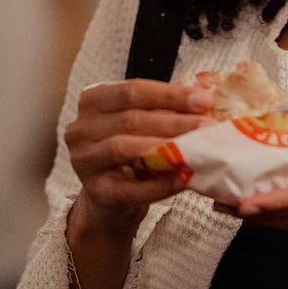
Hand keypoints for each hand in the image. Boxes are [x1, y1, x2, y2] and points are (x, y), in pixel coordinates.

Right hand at [66, 78, 212, 236]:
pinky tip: (182, 178)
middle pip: (130, 118)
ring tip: (196, 149)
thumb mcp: (145, 121)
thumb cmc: (130, 151)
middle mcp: (81, 128)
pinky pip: (129, 188)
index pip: (132, 90)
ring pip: (124, 148)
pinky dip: (158, 184)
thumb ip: (168, 105)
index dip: (169, 94)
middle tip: (206, 125)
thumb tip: (206, 90)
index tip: (203, 99)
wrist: (111, 198)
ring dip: (164, 148)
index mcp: (93, 100)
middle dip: (174, 120)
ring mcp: (84, 161)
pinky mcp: (95, 192)